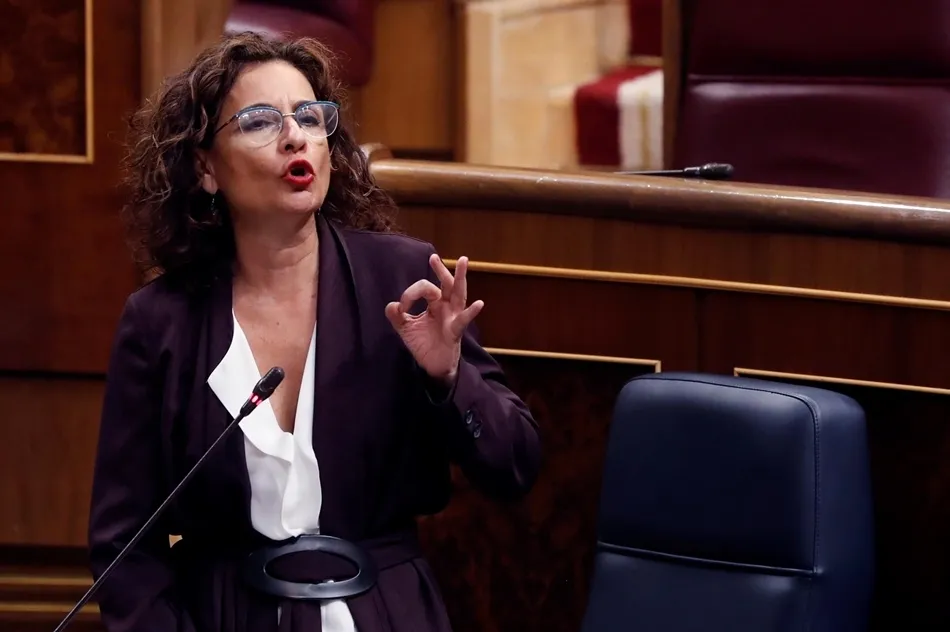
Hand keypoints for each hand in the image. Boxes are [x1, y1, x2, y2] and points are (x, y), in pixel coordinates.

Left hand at [385, 254, 484, 384]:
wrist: (432, 365)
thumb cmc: (424, 343)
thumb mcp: (406, 329)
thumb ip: (396, 316)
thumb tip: (392, 305)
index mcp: (435, 303)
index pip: (424, 288)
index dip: (410, 294)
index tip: (401, 308)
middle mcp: (446, 307)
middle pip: (446, 284)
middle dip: (441, 270)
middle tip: (433, 257)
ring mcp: (453, 317)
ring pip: (458, 293)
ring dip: (460, 277)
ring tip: (463, 261)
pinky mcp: (455, 331)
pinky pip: (464, 320)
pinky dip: (472, 312)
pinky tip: (479, 304)